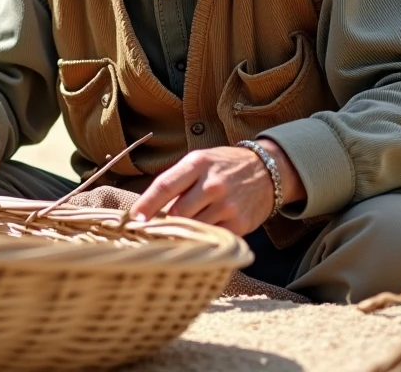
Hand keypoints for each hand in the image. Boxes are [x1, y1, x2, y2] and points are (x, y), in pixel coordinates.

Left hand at [128, 140, 303, 235]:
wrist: (267, 171)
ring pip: (192, 228)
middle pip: (176, 212)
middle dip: (164, 222)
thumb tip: (148, 208)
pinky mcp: (239, 224)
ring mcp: (227, 205)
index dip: (146, 205)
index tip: (133, 219)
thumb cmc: (223, 166)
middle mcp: (213, 184)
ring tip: (178, 229)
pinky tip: (199, 233)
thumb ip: (176, 181)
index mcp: (198, 163)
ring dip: (181, 231)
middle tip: (156, 226)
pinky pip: (210, 237)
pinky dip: (201, 238)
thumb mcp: (199, 161)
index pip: (165, 186)